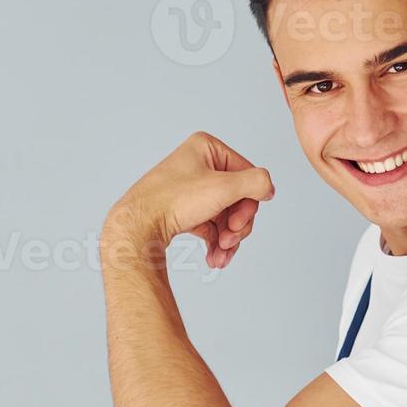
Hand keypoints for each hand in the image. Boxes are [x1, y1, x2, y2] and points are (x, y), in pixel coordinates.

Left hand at [105, 131, 274, 269]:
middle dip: (237, 225)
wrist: (137, 227)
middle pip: (238, 198)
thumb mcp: (223, 187)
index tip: (238, 223)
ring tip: (221, 256)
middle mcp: (198, 164)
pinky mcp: (183, 209)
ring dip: (228, 239)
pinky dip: (216, 243)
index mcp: (206, 148)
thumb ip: (256, 183)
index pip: (247, 175)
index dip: (249, 203)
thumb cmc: (172, 201)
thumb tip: (268, 188)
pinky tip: (215, 259)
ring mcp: (190, 188)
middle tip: (229, 240)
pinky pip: (211, 225)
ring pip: (225, 215)